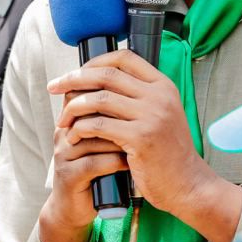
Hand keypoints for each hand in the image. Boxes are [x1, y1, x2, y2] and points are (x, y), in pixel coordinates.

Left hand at [47, 50, 241, 241]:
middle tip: (54, 87)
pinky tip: (74, 136)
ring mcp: (151, 115)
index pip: (124, 58)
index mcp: (163, 86)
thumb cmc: (168, 153)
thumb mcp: (162, 115)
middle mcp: (159, 95)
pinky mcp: (141, 137)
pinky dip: (81, 128)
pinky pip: (99, 125)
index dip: (95, 61)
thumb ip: (139, 98)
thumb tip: (99, 84)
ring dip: (74, 108)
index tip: (75, 73)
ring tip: (63, 119)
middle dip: (74, 79)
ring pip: (99, 99)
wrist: (187, 184)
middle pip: (106, 75)